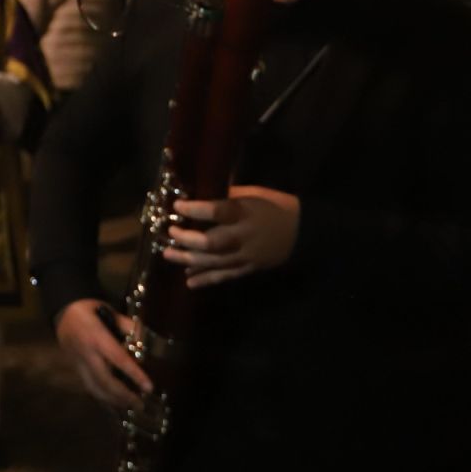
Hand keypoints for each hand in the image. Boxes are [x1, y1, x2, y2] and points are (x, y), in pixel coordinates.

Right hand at [55, 299, 152, 410]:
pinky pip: (88, 386)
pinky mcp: (75, 368)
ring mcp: (79, 363)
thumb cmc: (88, 309)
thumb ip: (127, 326)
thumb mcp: (109, 310)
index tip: (149, 387)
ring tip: (128, 406)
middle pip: (105, 380)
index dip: (134, 374)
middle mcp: (87, 353)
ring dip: (113, 400)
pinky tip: (113, 403)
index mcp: (96, 337)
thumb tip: (144, 340)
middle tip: (139, 404)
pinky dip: (102, 397)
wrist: (62, 311)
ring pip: (94, 387)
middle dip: (123, 395)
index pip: (118, 359)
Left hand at [165, 186, 300, 286]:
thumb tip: (198, 192)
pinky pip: (225, 276)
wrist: (302, 232)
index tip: (177, 206)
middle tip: (170, 233)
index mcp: (245, 213)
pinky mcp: (249, 268)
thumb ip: (227, 196)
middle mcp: (243, 236)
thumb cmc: (274, 206)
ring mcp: (246, 256)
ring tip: (167, 254)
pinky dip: (206, 279)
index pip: (217, 211)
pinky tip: (189, 280)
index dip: (195, 209)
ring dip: (188, 259)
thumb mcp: (252, 193)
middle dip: (187, 239)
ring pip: (214, 262)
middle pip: (211, 243)